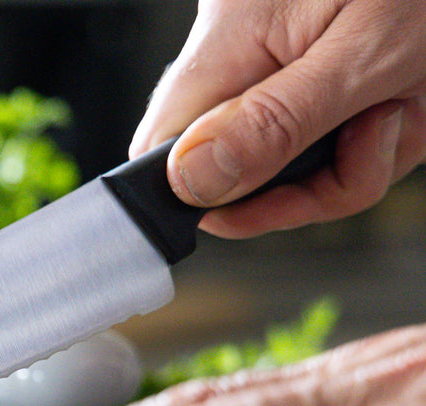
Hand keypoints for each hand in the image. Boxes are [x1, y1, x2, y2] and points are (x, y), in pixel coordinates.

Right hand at [131, 0, 425, 237]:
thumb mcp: (367, 53)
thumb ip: (275, 123)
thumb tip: (191, 182)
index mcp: (229, 40)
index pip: (162, 147)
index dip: (195, 195)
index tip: (253, 207)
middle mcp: (245, 59)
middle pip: (227, 172)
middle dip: (298, 187)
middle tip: (361, 148)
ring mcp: (285, 75)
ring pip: (285, 172)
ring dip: (351, 168)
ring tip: (398, 110)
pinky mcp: (324, 87)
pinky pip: (325, 152)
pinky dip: (373, 149)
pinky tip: (404, 107)